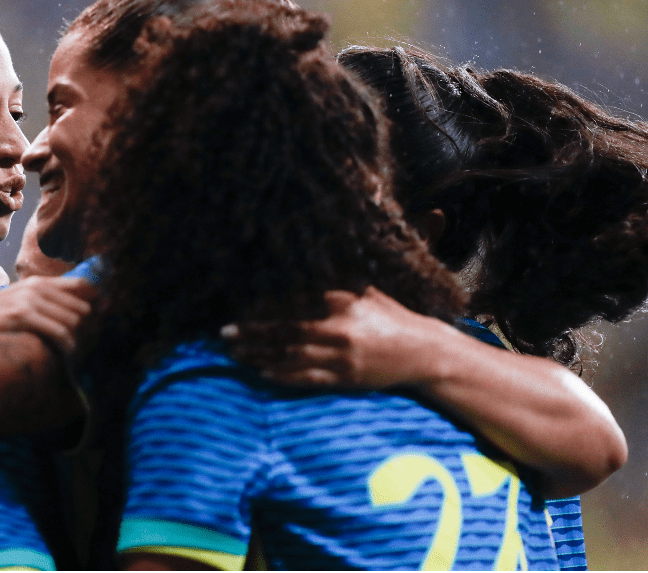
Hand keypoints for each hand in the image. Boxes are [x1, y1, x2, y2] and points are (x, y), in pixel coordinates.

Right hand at [0, 276, 94, 357]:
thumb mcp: (17, 307)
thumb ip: (42, 306)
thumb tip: (76, 318)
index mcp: (37, 283)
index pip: (82, 286)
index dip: (96, 304)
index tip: (99, 324)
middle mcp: (35, 287)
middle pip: (82, 307)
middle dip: (87, 330)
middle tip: (84, 349)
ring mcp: (28, 299)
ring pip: (74, 321)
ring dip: (77, 341)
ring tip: (73, 356)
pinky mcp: (21, 315)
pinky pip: (59, 332)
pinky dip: (67, 346)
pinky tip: (64, 357)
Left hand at [224, 286, 459, 387]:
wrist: (422, 352)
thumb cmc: (389, 316)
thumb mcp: (363, 290)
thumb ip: (331, 282)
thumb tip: (295, 268)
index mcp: (341, 300)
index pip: (293, 302)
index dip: (263, 307)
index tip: (240, 308)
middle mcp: (339, 327)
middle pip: (285, 330)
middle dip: (252, 332)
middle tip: (224, 332)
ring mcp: (341, 356)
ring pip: (290, 355)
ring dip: (259, 354)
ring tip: (234, 352)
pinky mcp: (344, 378)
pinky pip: (306, 377)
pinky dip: (282, 375)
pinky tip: (260, 372)